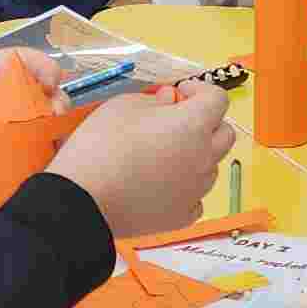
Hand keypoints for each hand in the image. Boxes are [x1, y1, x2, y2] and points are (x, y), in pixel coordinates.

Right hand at [51, 81, 236, 241]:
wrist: (82, 199)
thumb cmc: (100, 145)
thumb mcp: (123, 105)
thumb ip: (155, 100)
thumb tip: (170, 101)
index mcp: (193, 125)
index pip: (217, 99)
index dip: (200, 90)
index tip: (180, 92)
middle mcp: (203, 158)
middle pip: (224, 134)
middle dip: (206, 122)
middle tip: (177, 120)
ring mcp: (195, 190)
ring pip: (211, 166)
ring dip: (197, 155)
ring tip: (164, 154)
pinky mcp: (181, 217)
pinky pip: (196, 197)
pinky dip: (185, 187)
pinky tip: (162, 183)